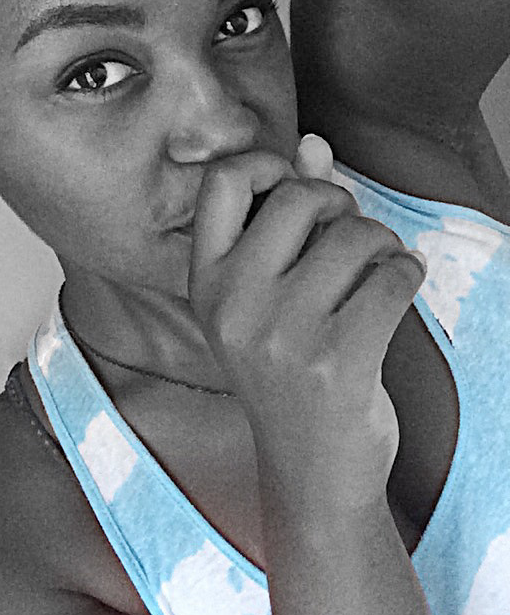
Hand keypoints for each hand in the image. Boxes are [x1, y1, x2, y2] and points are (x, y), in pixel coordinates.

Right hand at [188, 150, 425, 513]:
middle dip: (342, 206)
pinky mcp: (337, 361)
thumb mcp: (268, 297)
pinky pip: (393, 276)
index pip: (224, 182)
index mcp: (207, 284)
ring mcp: (283, 335)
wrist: (312, 472)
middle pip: (301, 197)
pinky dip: (408, 273)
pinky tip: (400, 287)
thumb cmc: (290, 372)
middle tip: (352, 235)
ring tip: (379, 270)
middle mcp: (234, 305)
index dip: (269, 165)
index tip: (298, 186)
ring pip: (357, 235)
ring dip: (383, 244)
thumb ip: (287, 218)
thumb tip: (312, 143)